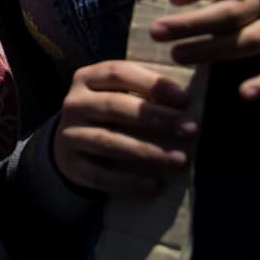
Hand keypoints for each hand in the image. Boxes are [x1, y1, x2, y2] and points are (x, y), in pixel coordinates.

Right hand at [53, 60, 195, 196]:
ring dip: (147, 151)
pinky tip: (154, 186)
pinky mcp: (71, 165)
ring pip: (108, 141)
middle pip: (115, 106)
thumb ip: (142, 92)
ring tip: (179, 159)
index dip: (151, 83)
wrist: (70, 144)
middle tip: (190, 128)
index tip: (184, 98)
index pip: (117, 73)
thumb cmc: (107, 114)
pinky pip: (100, 175)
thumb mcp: (116, 93)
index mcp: (86, 78)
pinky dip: (128, 182)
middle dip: (156, 117)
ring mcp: (69, 134)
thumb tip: (185, 102)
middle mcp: (74, 103)